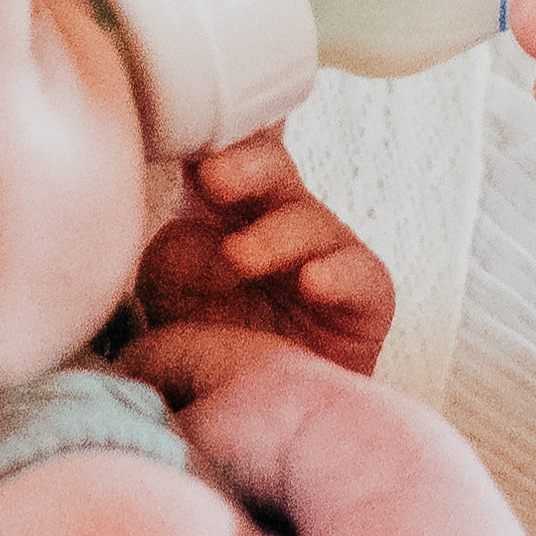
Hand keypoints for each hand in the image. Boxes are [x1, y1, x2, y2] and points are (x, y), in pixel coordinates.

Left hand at [122, 133, 393, 381]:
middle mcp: (280, 216)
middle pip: (271, 167)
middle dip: (245, 164)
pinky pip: (360, 275)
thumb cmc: (208, 337)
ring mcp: (327, 251)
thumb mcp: (170, 290)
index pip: (224, 146)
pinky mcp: (365, 296)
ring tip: (241, 257)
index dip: (209, 130)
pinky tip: (313, 281)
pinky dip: (338, 274)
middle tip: (214, 178)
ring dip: (275, 235)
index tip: (180, 124)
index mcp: (228, 202)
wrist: (252, 411)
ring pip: (310, 220)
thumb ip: (176, 253)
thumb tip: (215, 241)